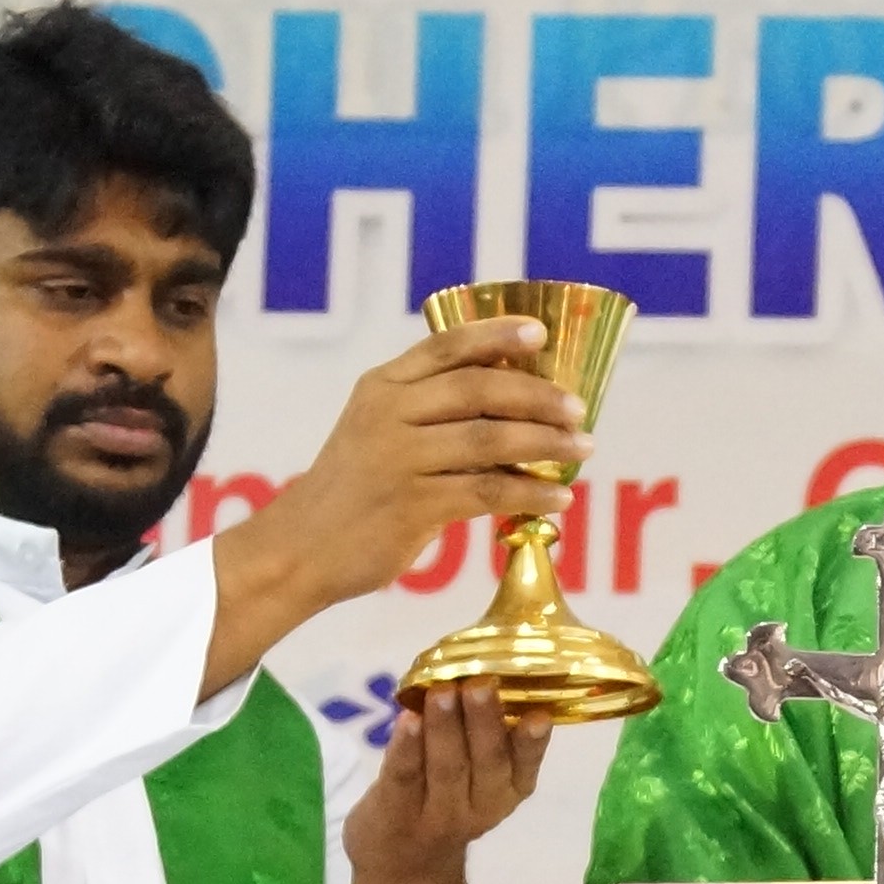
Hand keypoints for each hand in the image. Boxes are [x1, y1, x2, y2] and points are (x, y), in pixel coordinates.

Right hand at [204, 318, 591, 689]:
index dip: (496, 334)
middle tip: (578, 409)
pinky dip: (529, 494)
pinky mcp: (412, 505)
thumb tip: (514, 411)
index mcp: (381, 387)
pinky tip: (558, 499)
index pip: (445, 346)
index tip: (540, 333)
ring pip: (489, 439)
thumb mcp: (374, 433)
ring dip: (546, 444)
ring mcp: (399, 459)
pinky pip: (486, 491)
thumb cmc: (351, 493)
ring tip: (583, 450)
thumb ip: (427, 412)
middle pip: (478, 388)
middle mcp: (388, 414)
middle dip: (537, 395)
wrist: (300, 550)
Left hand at [339, 675, 554, 883]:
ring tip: (443, 691)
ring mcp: (437, 814)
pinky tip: (407, 718)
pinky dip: (406, 747)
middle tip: (481, 683)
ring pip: (447, 768)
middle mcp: (480, 807)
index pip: (525, 766)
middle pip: (486, 762)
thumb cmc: (444, 803)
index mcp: (508, 792)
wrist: (401, 870)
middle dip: (484, 721)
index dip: (533, 742)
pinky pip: (403, 777)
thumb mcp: (481, 782)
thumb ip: (490, 738)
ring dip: (445, 727)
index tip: (539, 713)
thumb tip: (493, 669)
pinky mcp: (395, 813)